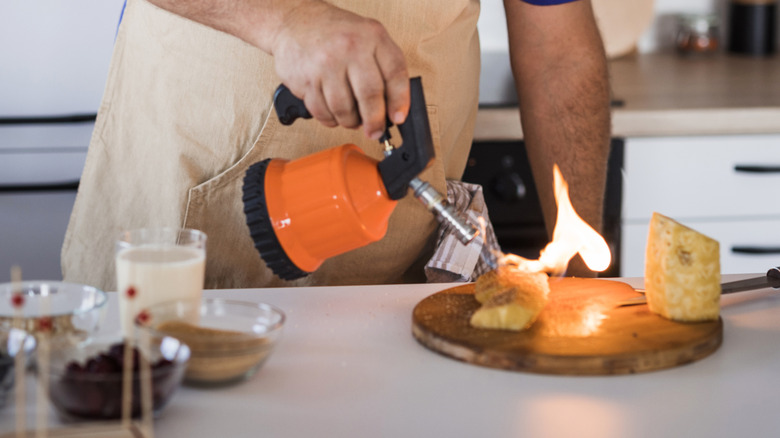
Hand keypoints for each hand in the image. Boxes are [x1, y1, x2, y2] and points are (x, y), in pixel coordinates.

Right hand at [270, 1, 409, 138]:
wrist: (296, 21)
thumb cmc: (336, 33)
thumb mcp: (369, 37)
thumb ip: (385, 67)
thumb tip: (393, 108)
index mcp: (372, 37)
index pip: (395, 73)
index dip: (400, 101)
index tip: (398, 118)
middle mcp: (349, 48)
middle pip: (370, 96)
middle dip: (375, 121)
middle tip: (375, 131)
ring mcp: (325, 65)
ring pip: (344, 110)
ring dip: (350, 121)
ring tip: (352, 118)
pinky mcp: (304, 80)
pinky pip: (321, 112)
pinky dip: (330, 119)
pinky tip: (333, 112)